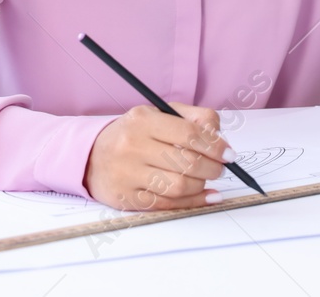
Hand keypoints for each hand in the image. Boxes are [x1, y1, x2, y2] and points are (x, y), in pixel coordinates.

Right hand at [83, 103, 232, 210]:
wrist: (90, 157)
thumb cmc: (133, 134)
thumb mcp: (158, 114)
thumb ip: (192, 118)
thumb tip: (221, 137)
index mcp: (143, 120)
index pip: (189, 134)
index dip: (216, 146)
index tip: (229, 153)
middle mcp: (133, 146)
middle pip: (187, 162)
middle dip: (212, 168)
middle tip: (220, 168)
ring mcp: (127, 174)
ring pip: (179, 186)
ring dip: (201, 185)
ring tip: (206, 179)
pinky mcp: (126, 198)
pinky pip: (167, 204)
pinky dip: (192, 202)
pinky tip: (204, 196)